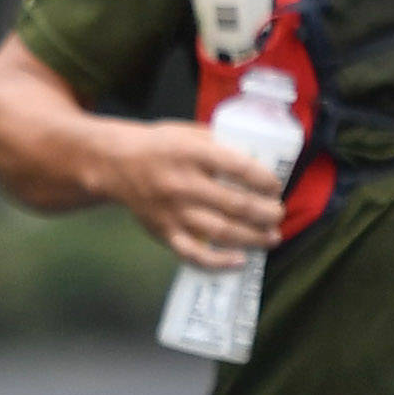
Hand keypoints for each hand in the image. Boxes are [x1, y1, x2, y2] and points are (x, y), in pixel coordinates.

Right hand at [97, 122, 286, 266]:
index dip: (264, 181)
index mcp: (192, 153)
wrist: (115, 164)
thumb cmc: (158, 146)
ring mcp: (173, 211)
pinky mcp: (164, 232)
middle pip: (236, 204)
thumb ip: (219, 145)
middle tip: (278, 214)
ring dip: (252, 238)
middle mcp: (183, 184)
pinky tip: (239, 261)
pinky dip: (219, 262)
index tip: (275, 187)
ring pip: (221, 232)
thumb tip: (256, 161)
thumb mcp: (188, 133)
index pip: (239, 168)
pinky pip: (194, 254)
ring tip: (271, 237)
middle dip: (265, 213)